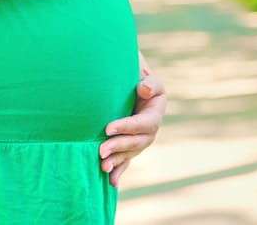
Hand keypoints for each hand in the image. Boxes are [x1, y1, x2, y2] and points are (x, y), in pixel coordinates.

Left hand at [99, 53, 166, 186]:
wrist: (129, 82)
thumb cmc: (135, 75)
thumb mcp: (144, 74)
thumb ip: (147, 82)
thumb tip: (144, 90)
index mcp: (156, 110)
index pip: (144, 122)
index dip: (127, 126)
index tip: (108, 128)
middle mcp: (150, 128)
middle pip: (138, 142)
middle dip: (120, 146)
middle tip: (101, 150)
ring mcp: (140, 139)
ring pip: (131, 153)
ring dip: (118, 161)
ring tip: (103, 167)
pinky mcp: (130, 145)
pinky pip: (127, 160)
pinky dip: (119, 170)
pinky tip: (111, 182)